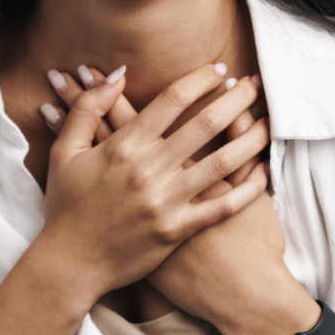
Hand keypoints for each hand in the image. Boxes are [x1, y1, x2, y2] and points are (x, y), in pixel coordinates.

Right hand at [37, 63, 270, 304]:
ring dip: (250, 138)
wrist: (68, 265)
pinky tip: (263, 172)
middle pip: (205, 124)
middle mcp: (149, 170)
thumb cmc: (66, 205)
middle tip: (254, 83)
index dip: (200, 80)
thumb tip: (117, 74)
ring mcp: (166, 202)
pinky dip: (247, 189)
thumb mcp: (66, 151)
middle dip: (236, 99)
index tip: (219, 69)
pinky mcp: (177, 231)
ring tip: (268, 122)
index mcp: (124, 146)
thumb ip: (88, 108)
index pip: (173, 100)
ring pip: (221, 163)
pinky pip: (221, 207)